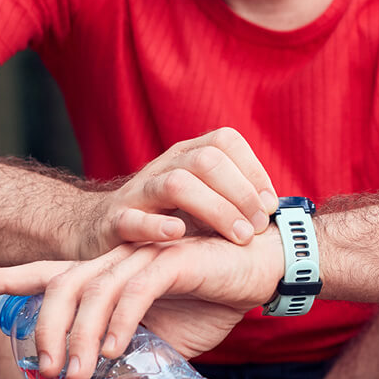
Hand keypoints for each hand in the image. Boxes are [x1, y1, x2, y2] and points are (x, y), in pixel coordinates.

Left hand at [0, 232, 283, 378]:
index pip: (46, 272)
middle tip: (41, 369)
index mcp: (108, 271)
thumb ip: (126, 355)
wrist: (258, 271)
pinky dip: (119, 323)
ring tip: (74, 373)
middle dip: (42, 327)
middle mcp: (117, 257)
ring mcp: (143, 255)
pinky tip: (114, 350)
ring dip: (79, 336)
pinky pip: (135, 291)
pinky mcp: (171, 260)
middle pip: (62, 283)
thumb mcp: (161, 339)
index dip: (5, 278)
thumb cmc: (208, 300)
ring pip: (93, 290)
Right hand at [78, 127, 279, 258]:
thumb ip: (233, 200)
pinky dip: (157, 225)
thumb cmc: (164, 219)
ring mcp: (138, 192)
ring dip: (214, 210)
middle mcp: (164, 166)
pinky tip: (180, 234)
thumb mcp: (200, 202)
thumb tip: (280, 209)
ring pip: (177, 184)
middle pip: (206, 160)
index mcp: (187, 156)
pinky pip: (133, 218)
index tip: (270, 206)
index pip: (225, 141)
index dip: (253, 170)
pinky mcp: (115, 221)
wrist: (98, 232)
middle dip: (240, 193)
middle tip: (258, 227)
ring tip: (238, 237)